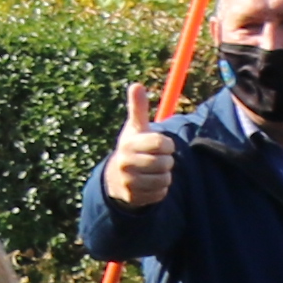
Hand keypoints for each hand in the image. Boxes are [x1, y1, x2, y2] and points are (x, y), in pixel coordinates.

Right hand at [103, 83, 177, 209]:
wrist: (114, 178)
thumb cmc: (132, 148)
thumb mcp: (134, 129)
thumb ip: (138, 109)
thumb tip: (137, 85)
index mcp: (128, 144)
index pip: (161, 143)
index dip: (167, 144)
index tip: (162, 145)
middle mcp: (126, 163)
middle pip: (165, 163)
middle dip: (166, 161)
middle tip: (157, 159)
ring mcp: (129, 182)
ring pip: (165, 179)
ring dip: (164, 175)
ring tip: (153, 171)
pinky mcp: (134, 198)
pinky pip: (160, 193)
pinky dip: (159, 189)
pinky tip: (149, 183)